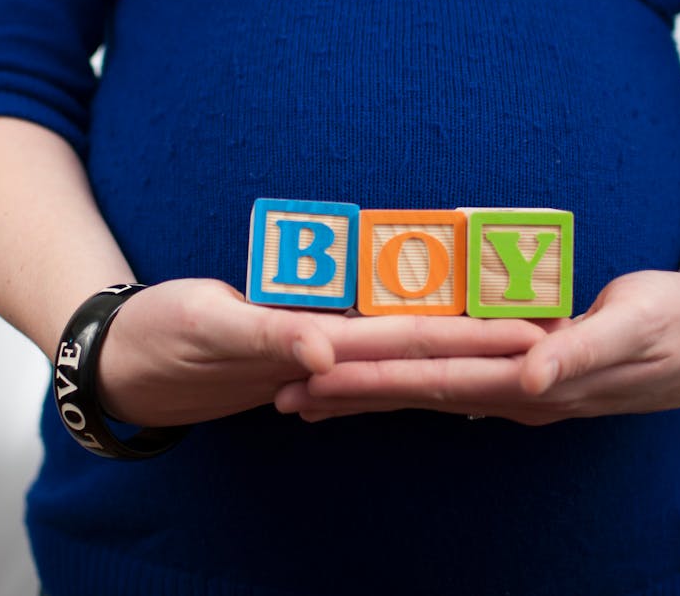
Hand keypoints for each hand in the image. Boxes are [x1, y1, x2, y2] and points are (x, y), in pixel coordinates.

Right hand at [98, 279, 552, 427]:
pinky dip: (401, 332)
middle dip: (485, 335)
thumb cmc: (159, 339)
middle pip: (422, 341)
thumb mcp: (209, 328)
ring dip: (454, 334)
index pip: (413, 343)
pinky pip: (359, 331)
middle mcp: (326, 350)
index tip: (537, 337)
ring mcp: (313, 344)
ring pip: (399, 338)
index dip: (475, 339)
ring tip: (512, 324)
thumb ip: (268, 335)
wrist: (123, 358)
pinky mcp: (295, 334)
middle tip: (555, 321)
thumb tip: (327, 352)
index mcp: (315, 347)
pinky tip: (434, 330)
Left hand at [275, 270, 679, 424]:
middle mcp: (512, 392)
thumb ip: (581, 351)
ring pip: (423, 393)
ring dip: (365, 398)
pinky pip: (447, 382)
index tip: (317, 379)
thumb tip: (530, 379)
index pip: (433, 379)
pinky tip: (372, 392)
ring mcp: (512, 390)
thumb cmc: (672, 323)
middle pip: (413, 394)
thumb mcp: (637, 326)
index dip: (374, 380)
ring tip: (307, 401)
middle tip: (282, 397)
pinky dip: (403, 385)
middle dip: (347, 396)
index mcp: (530, 379)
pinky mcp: (517, 376)